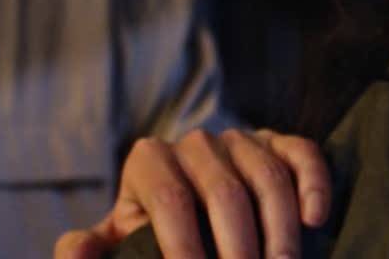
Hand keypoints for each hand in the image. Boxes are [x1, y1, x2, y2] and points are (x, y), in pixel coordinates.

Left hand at [54, 128, 330, 258]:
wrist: (187, 211)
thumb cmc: (151, 234)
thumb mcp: (120, 242)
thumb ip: (93, 249)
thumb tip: (74, 252)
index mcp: (150, 161)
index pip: (170, 202)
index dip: (183, 248)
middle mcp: (195, 142)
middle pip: (225, 193)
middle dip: (238, 249)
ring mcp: (241, 140)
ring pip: (267, 179)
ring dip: (279, 234)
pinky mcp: (278, 143)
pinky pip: (301, 153)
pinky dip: (313, 185)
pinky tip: (314, 221)